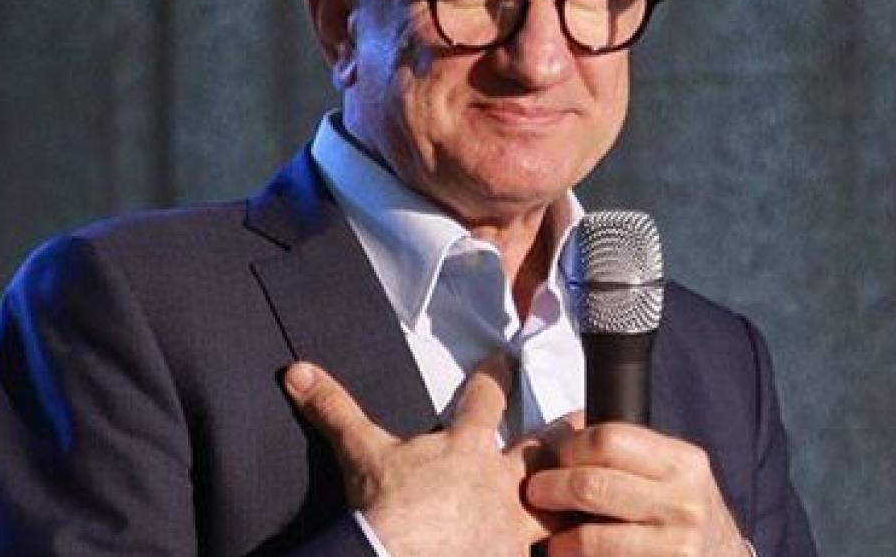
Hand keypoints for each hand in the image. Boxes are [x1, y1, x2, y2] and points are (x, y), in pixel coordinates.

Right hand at [282, 354, 565, 556]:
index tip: (505, 359)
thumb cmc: (384, 504)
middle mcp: (500, 483)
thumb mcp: (359, 452)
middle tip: (586, 421)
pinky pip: (545, 555)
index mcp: (465, 449)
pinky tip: (572, 553)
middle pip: (541, 451)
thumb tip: (297, 371)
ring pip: (556, 507)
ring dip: (573, 500)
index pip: (484, 400)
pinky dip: (559, 553)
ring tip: (598, 495)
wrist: (396, 556)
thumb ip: (334, 409)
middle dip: (564, 436)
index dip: (495, 377)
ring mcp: (513, 527)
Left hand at [524, 422, 747, 555]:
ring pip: (588, 539)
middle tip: (536, 493)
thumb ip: (628, 452)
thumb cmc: (684, 512)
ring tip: (554, 538)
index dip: (570, 448)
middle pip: (590, 485)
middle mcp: (683, 503)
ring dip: (558, 540)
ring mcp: (676, 546)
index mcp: (682, 463)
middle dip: (548, 489)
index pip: (607, 439)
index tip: (558, 459)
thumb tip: (560, 434)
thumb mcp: (673, 472)